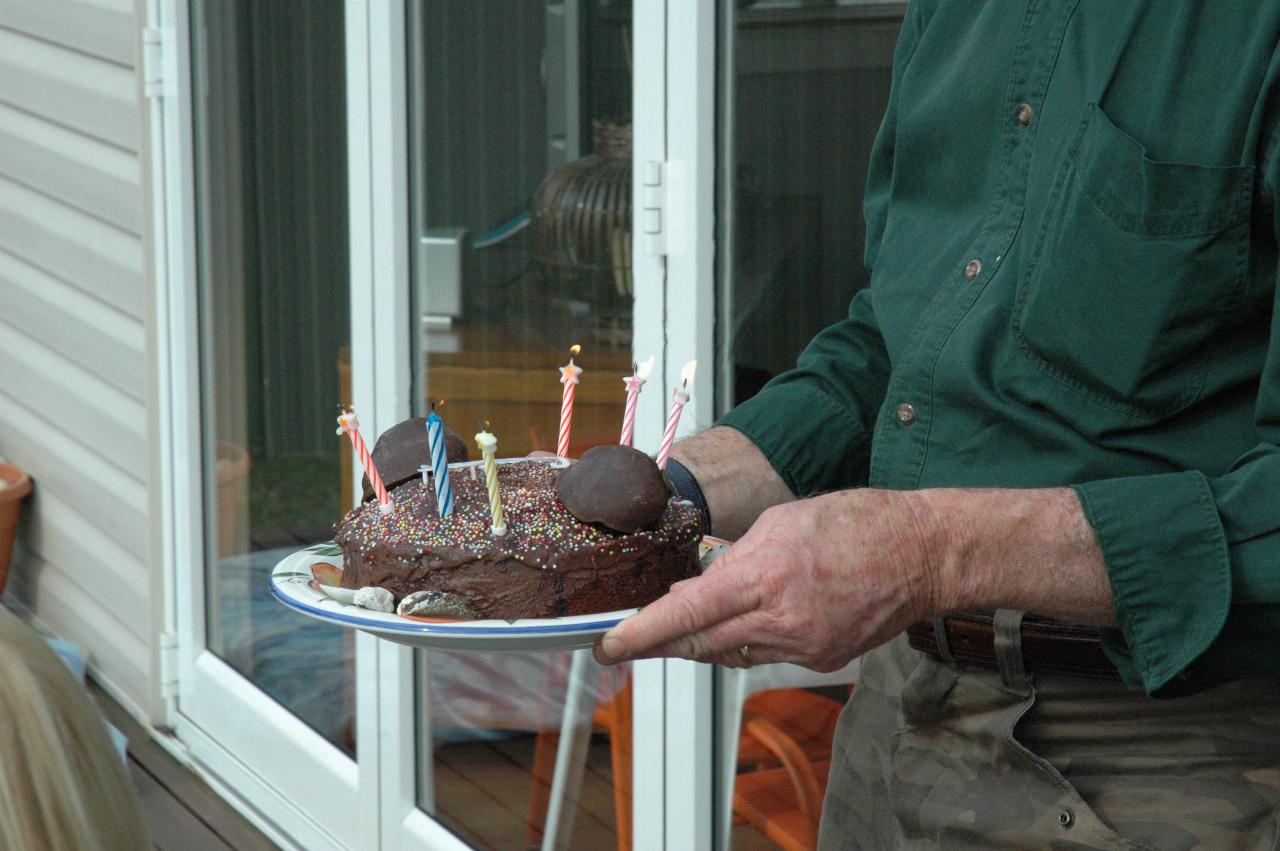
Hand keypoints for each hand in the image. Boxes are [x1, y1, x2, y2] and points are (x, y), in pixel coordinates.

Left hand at [592, 488, 942, 669]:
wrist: (923, 554)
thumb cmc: (857, 523)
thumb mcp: (782, 522)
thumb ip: (734, 560)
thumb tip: (697, 589)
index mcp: (765, 578)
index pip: (685, 614)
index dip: (640, 634)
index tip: (609, 645)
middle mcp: (781, 621)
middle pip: (699, 644)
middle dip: (662, 640)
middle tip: (634, 634)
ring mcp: (803, 647)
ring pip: (730, 652)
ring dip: (706, 636)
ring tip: (699, 610)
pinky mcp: (821, 660)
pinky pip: (765, 654)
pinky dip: (748, 637)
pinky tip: (756, 614)